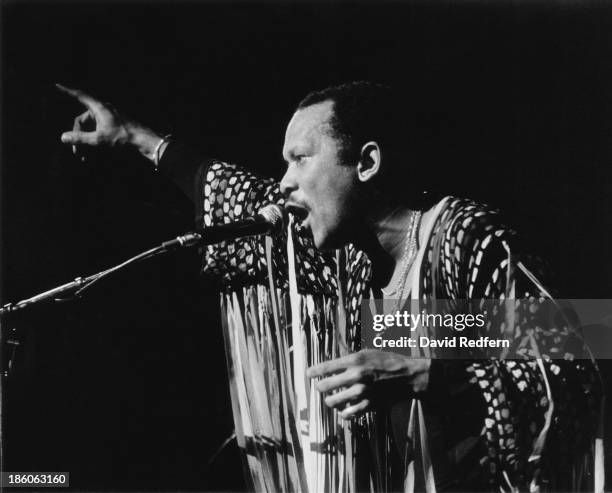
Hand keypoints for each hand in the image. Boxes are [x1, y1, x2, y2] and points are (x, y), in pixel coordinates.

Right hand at [56, 84, 161, 161]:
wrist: (145, 142)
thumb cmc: (123, 137)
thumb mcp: (99, 139)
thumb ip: (80, 138)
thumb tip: (63, 137)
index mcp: (99, 108)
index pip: (80, 96)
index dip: (67, 91)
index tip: (55, 85)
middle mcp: (103, 111)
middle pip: (83, 120)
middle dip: (78, 136)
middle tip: (76, 152)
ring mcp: (109, 119)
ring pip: (91, 129)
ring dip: (85, 142)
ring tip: (84, 157)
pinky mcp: (114, 128)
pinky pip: (99, 133)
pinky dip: (94, 143)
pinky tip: (92, 156)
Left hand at [307, 350, 430, 418]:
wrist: (407, 376)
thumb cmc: (386, 361)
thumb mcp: (366, 353)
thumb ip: (348, 359)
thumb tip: (329, 364)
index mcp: (354, 361)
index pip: (325, 367)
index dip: (312, 371)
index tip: (308, 374)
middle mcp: (356, 376)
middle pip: (323, 386)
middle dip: (320, 386)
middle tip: (321, 386)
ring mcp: (362, 393)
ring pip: (332, 402)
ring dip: (330, 400)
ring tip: (332, 398)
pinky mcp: (368, 405)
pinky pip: (346, 414)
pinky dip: (343, 411)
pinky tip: (345, 407)